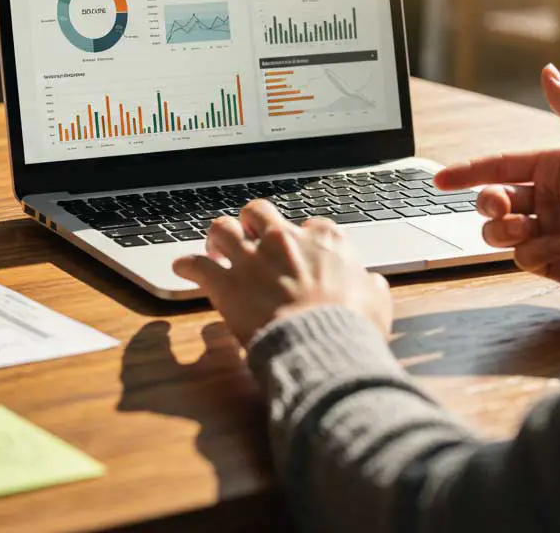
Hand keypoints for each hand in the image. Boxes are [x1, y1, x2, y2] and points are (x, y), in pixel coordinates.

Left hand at [173, 200, 392, 345]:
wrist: (324, 347)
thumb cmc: (352, 328)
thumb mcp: (377, 302)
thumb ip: (371, 287)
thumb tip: (372, 284)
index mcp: (324, 241)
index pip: (310, 225)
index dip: (301, 238)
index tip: (297, 252)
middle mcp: (284, 240)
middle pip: (258, 212)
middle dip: (250, 223)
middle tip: (247, 239)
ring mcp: (252, 259)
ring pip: (222, 228)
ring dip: (216, 238)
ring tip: (214, 248)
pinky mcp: (226, 283)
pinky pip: (195, 264)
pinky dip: (186, 265)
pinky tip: (181, 268)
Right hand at [434, 64, 559, 290]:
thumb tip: (547, 70)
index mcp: (551, 169)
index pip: (497, 167)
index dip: (466, 172)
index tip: (440, 179)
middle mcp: (545, 199)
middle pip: (490, 201)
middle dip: (489, 203)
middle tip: (503, 206)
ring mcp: (546, 231)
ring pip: (497, 232)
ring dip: (505, 230)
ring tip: (528, 229)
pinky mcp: (551, 261)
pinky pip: (521, 258)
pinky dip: (535, 252)